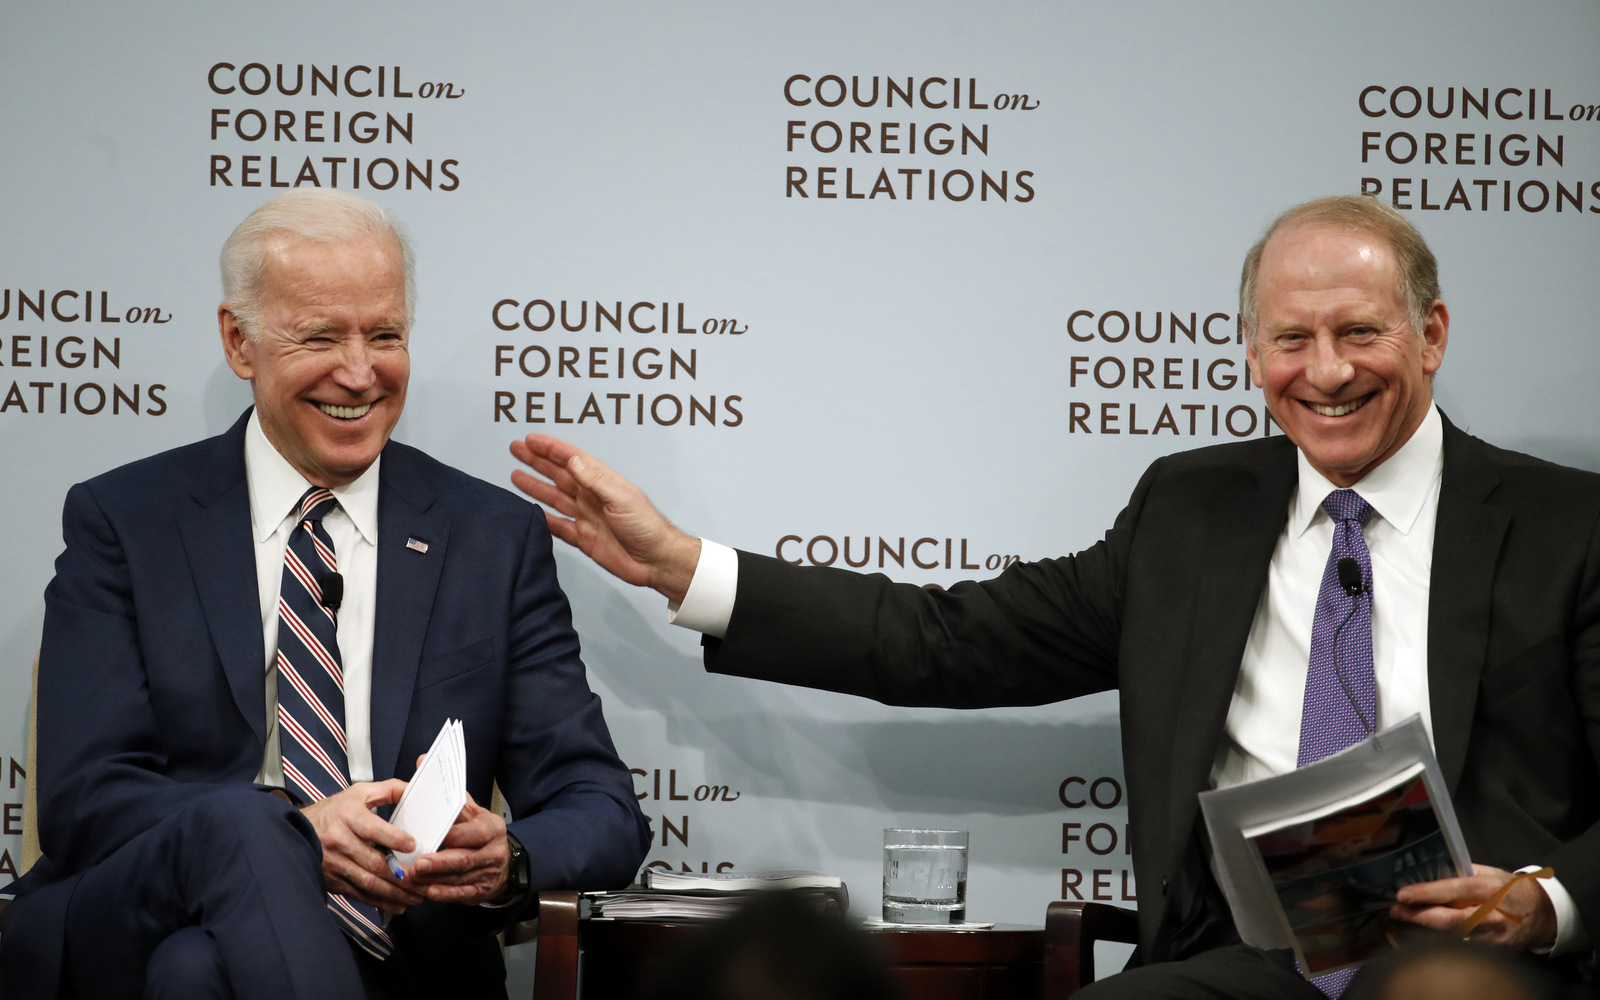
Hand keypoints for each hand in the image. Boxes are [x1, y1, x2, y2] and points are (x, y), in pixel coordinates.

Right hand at [300, 780, 426, 913]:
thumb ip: (389, 790)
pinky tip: (399, 903)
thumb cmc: (332, 812)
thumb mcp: (359, 793)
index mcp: (348, 816)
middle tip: (424, 879)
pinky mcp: (333, 880)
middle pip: (374, 862)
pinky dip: (381, 902)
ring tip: (417, 895)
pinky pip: (360, 894)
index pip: (372, 829)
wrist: (296, 832)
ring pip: (369, 882)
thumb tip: (414, 790)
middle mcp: (339, 841)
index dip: (394, 838)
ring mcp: (335, 864)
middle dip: (402, 875)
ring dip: (396, 892)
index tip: (412, 845)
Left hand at [407, 793, 511, 904]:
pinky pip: (462, 893)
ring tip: (414, 878)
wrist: (505, 863)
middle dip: (440, 862)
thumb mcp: (474, 815)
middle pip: (465, 858)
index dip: (451, 835)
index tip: (430, 836)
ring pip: (460, 877)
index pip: (473, 832)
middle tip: (418, 864)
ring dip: (436, 879)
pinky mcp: (481, 889)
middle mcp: (493, 851)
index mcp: (492, 828)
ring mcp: (489, 872)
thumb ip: (455, 801)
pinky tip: (430, 892)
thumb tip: (429, 772)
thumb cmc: (481, 834)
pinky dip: (445, 894)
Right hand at [510, 434, 701, 602]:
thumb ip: (595, 480)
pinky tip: (530, 512)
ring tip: (516, 476)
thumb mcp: (621, 498)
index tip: (530, 440)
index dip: (551, 449)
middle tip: (516, 450)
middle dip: (537, 462)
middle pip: (558, 474)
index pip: (572, 459)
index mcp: (602, 483)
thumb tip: (573, 460)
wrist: (655, 561)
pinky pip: (558, 526)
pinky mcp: (583, 538)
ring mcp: (586, 517)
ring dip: (536, 486)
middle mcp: (591, 497)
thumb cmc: (646, 526)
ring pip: (554, 497)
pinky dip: (543, 519)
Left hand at [1391, 864, 1556, 950]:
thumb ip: (1459, 873)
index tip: (1402, 894)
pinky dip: (1437, 945)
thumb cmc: (1509, 889)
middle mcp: (1492, 917)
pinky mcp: (1495, 954)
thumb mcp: (1487, 872)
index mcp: (1490, 891)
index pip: (1453, 891)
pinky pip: (1459, 950)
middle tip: (1395, 911)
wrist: (1541, 914)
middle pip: (1449, 920)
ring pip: (1450, 939)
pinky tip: (1419, 938)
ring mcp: (1494, 939)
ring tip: (1401, 924)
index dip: (1425, 893)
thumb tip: (1426, 872)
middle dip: (1417, 916)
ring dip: (1421, 933)